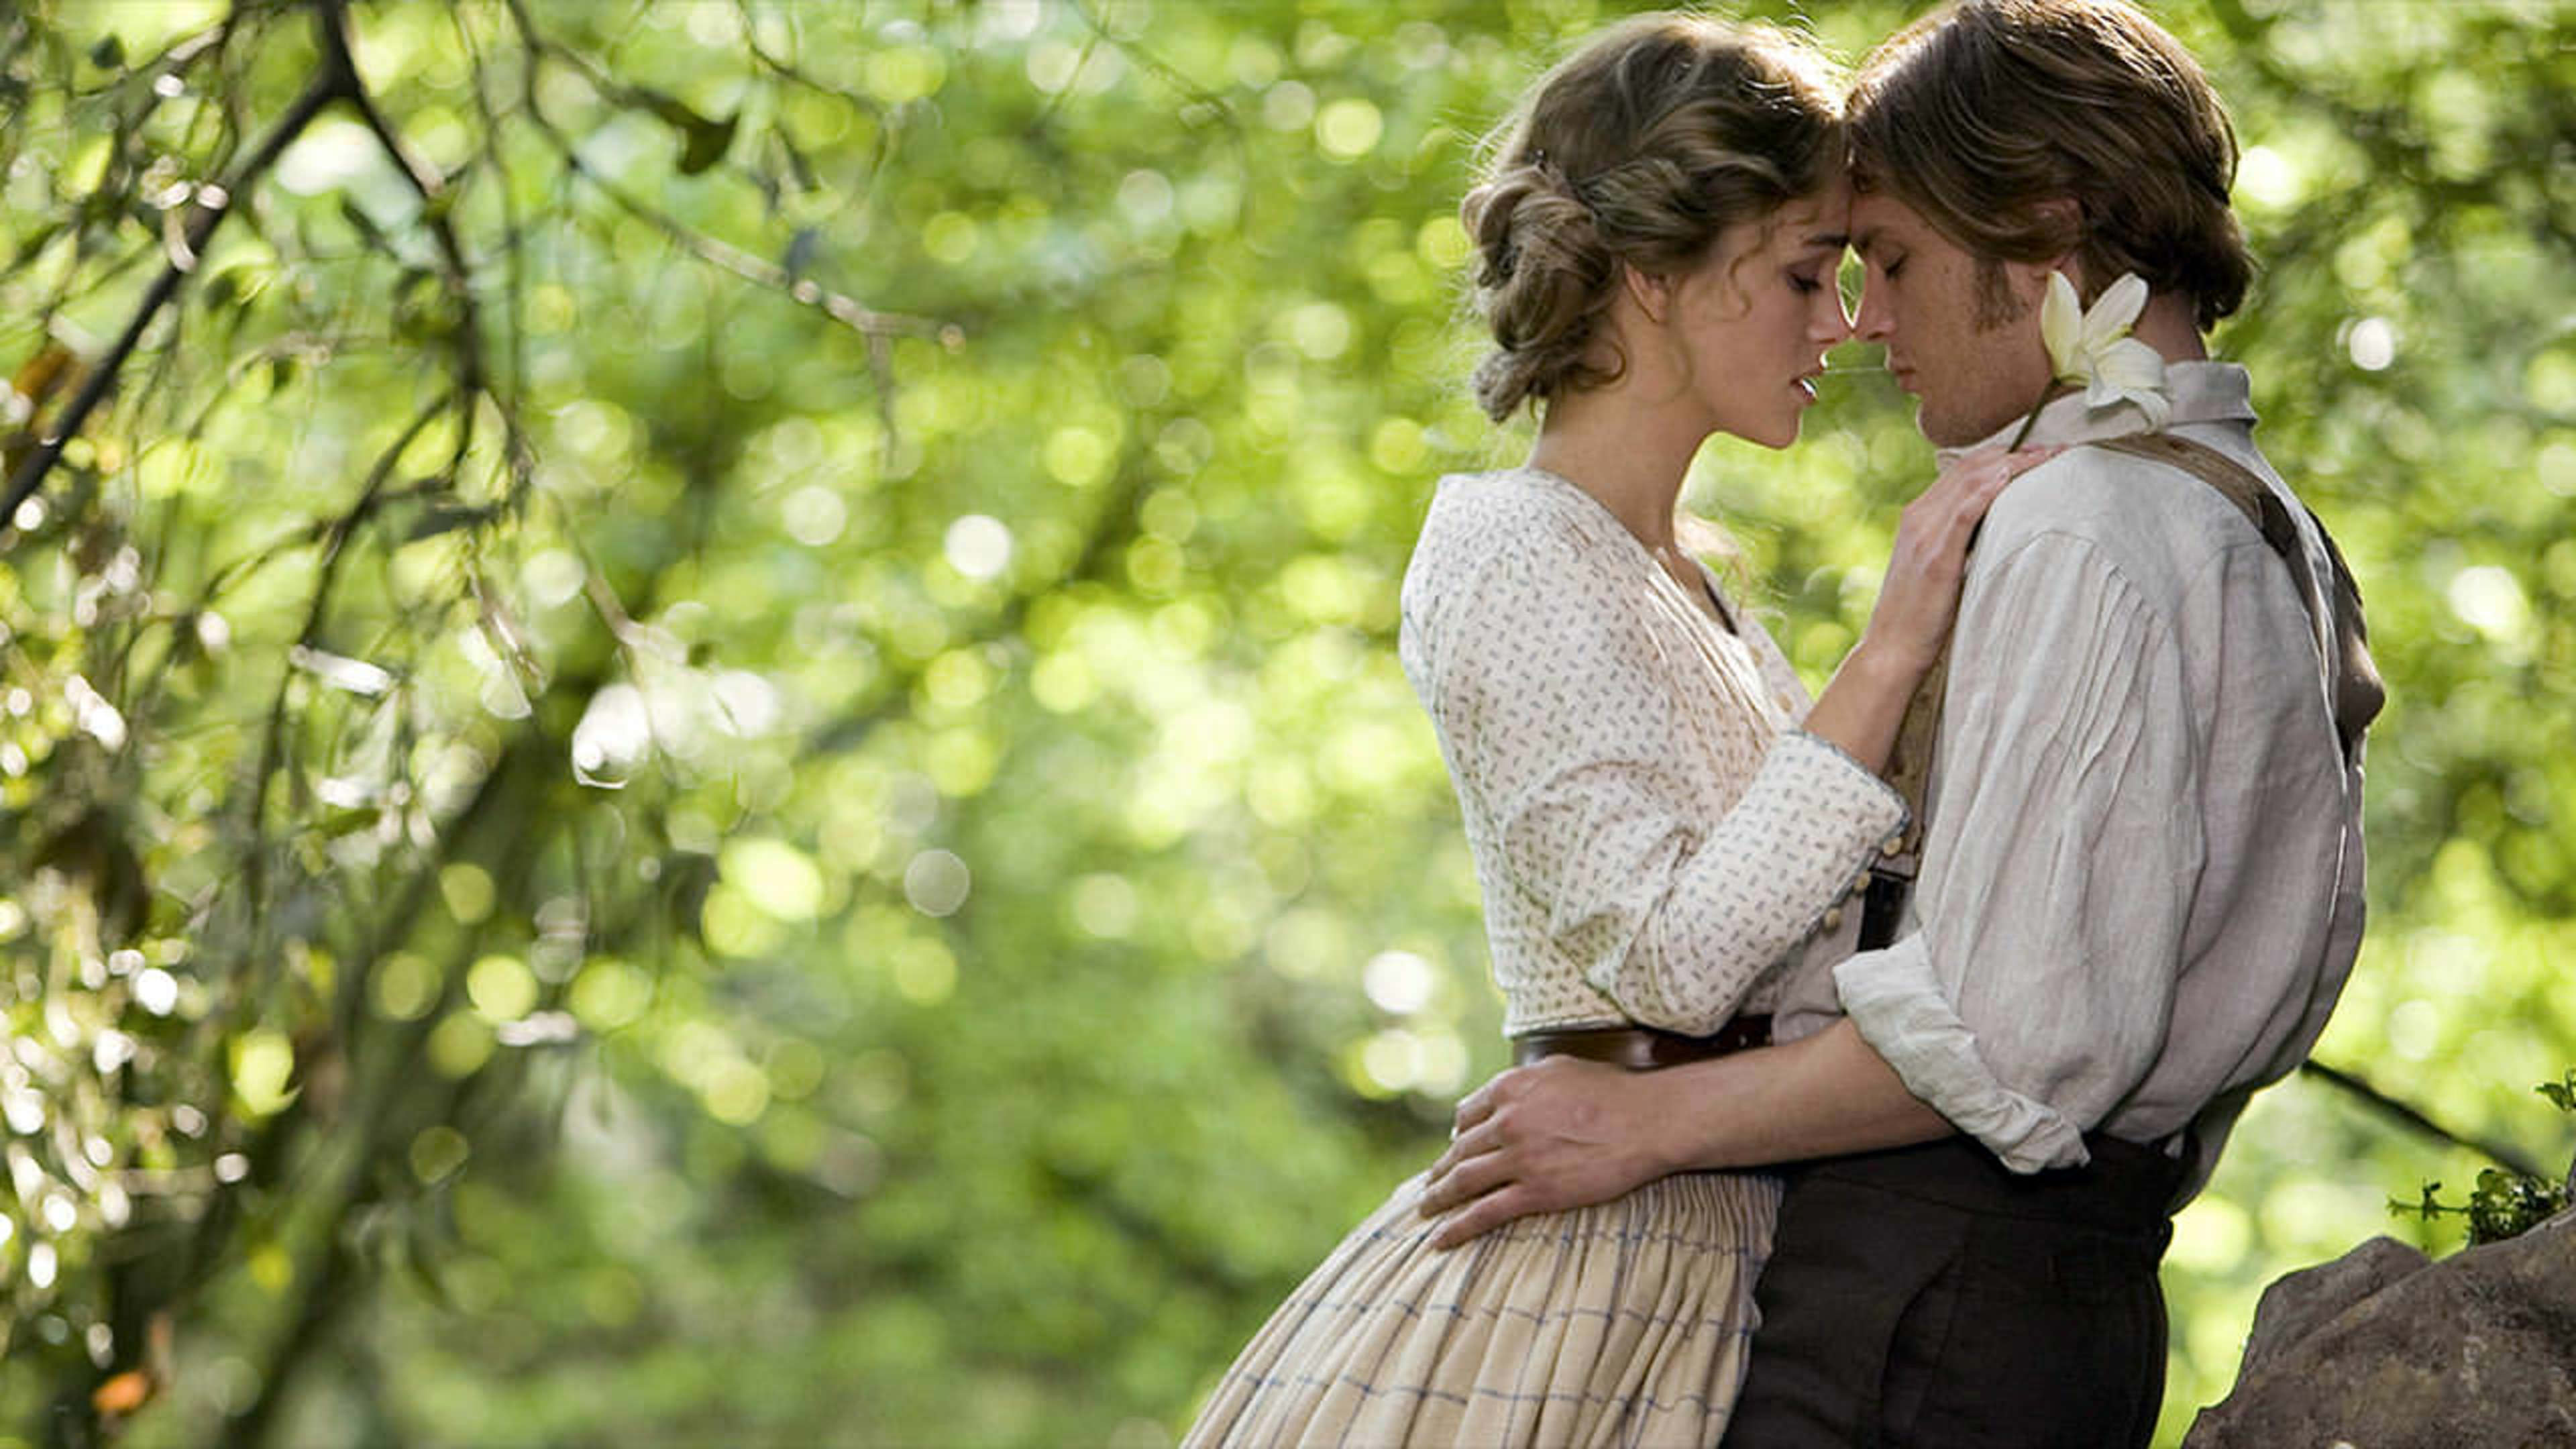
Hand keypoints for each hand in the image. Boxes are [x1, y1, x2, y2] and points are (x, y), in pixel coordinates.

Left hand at [1416, 1056, 1670, 1248]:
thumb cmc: (1614, 1092)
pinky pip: (1485, 1212)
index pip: (1467, 1115)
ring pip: (1464, 1181)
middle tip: (1429, 1186)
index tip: (1455, 1149)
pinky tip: (1441, 1239)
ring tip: (1426, 1209)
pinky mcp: (1536, 1191)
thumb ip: (1526, 1080)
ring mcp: (1519, 1157)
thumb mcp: (1560, 1069)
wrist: (1648, 1121)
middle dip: (1441, 1170)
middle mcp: (1507, 1120)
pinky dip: (1458, 1227)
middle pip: (1460, 1150)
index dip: (1459, 1135)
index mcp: (1510, 1088)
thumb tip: (1507, 1091)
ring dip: (1439, 1197)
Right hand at [1861, 443, 2059, 676]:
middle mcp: (1918, 517)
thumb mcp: (1939, 569)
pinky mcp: (1934, 556)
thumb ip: (1960, 543)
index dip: (2004, 455)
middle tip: (2056, 450)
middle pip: (1970, 468)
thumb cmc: (1919, 617)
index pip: (1964, 470)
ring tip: (2048, 458)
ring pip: (1969, 482)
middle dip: (2015, 453)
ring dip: (2012, 465)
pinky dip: (1986, 490)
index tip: (2041, 454)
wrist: (1891, 650)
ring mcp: (1923, 534)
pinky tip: (2009, 477)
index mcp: (1918, 517)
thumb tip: (2000, 532)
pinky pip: (1962, 512)